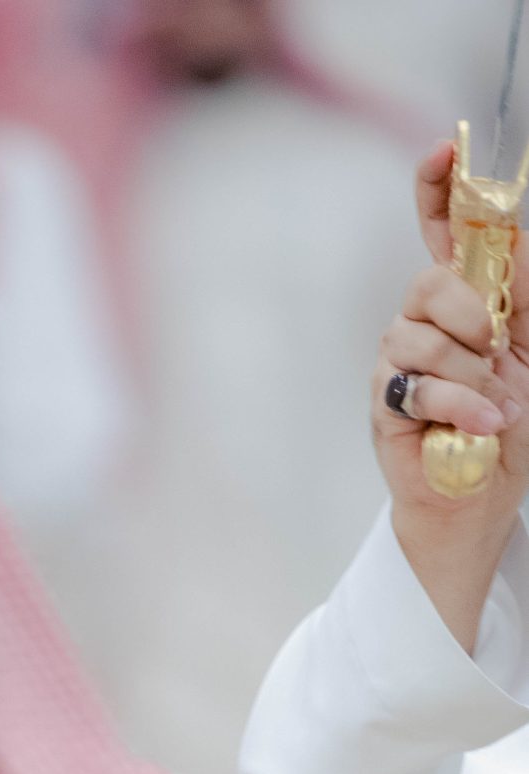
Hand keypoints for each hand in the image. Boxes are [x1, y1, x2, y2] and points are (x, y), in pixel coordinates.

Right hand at [375, 143, 528, 640]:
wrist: (485, 492)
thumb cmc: (509, 420)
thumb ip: (523, 289)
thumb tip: (513, 233)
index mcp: (460, 297)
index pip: (439, 230)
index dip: (436, 188)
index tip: (442, 150)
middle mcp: (422, 322)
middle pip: (430, 281)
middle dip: (471, 310)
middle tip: (498, 345)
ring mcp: (399, 364)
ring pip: (423, 336)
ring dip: (473, 372)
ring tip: (497, 403)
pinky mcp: (387, 407)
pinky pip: (421, 387)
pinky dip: (463, 405)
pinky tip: (488, 422)